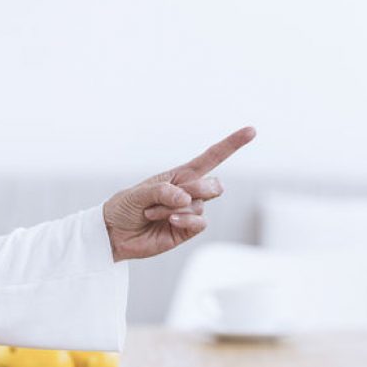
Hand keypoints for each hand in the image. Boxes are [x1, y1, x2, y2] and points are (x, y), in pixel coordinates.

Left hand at [103, 127, 255, 260]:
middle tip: (176, 195)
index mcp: (179, 176)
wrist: (114, 234)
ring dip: (176, 208)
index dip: (232, 144)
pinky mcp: (187, 231)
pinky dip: (186, 220)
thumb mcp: (137, 193)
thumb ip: (162, 192)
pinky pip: (200, 223)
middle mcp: (189, 192)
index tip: (251, 131)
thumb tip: (187, 198)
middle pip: (214, 185)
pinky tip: (170, 221)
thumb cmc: (124, 207)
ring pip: (201, 205)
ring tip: (153, 213)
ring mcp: (189, 212)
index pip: (211, 158)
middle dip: (199, 188)